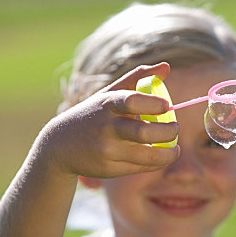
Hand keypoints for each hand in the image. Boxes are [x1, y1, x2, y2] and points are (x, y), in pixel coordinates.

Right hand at [42, 63, 179, 177]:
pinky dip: (155, 163)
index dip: (152, 103)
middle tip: (176, 128)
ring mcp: (106, 150)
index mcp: (107, 105)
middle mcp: (105, 128)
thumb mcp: (109, 93)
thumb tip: (166, 67)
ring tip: (175, 148)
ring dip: (168, 153)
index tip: (166, 106)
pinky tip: (161, 156)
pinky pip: (139, 167)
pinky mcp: (108, 169)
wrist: (60, 145)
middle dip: (168, 132)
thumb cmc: (93, 114)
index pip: (131, 101)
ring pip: (146, 155)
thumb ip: (138, 78)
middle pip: (143, 132)